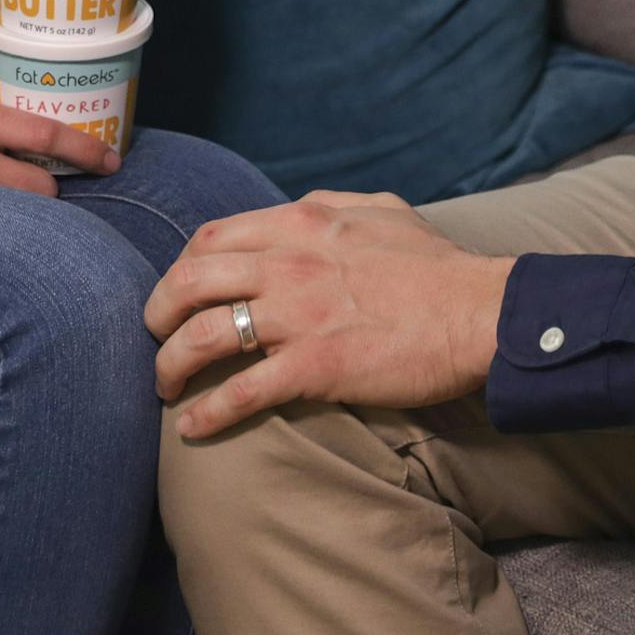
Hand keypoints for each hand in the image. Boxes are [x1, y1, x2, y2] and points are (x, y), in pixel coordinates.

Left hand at [145, 191, 517, 438]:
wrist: (479, 311)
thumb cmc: (437, 264)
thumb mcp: (381, 208)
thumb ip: (334, 206)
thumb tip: (307, 209)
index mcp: (301, 222)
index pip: (213, 237)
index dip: (184, 265)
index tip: (181, 292)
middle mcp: (287, 262)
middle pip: (190, 282)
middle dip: (159, 312)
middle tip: (155, 336)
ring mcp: (298, 315)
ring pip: (203, 336)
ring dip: (170, 364)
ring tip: (165, 387)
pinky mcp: (315, 367)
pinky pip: (241, 392)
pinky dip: (207, 413)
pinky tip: (191, 429)